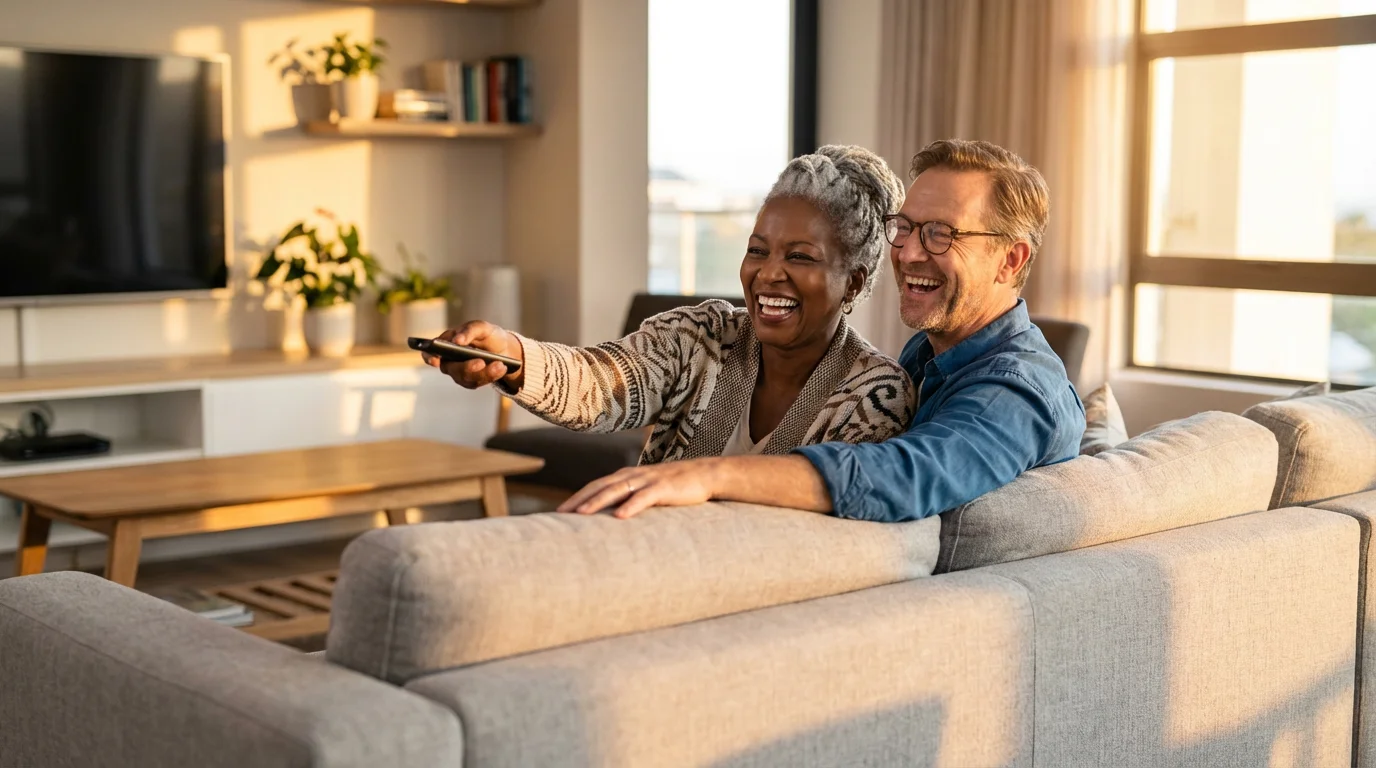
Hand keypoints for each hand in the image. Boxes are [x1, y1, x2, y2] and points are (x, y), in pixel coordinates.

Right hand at [422, 321, 524, 388]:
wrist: (504, 348)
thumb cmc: (487, 334)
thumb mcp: (482, 327)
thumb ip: (469, 330)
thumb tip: (456, 340)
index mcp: (446, 342)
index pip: (430, 352)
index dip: (430, 357)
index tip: (435, 360)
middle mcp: (449, 360)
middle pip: (452, 369)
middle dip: (468, 367)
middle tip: (481, 362)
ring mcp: (460, 372)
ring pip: (467, 378)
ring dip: (485, 373)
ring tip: (499, 365)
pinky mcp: (471, 381)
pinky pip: (477, 382)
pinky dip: (491, 376)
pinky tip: (501, 369)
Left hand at [557, 459, 721, 518]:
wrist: (705, 475)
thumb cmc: (675, 486)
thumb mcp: (647, 490)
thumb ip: (629, 498)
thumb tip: (611, 517)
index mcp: (626, 476)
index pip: (595, 485)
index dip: (577, 497)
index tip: (559, 511)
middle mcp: (633, 475)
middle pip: (599, 486)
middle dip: (578, 499)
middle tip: (560, 514)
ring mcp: (647, 480)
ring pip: (616, 490)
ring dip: (597, 502)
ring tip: (581, 515)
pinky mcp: (664, 487)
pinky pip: (644, 497)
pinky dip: (631, 506)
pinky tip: (619, 516)